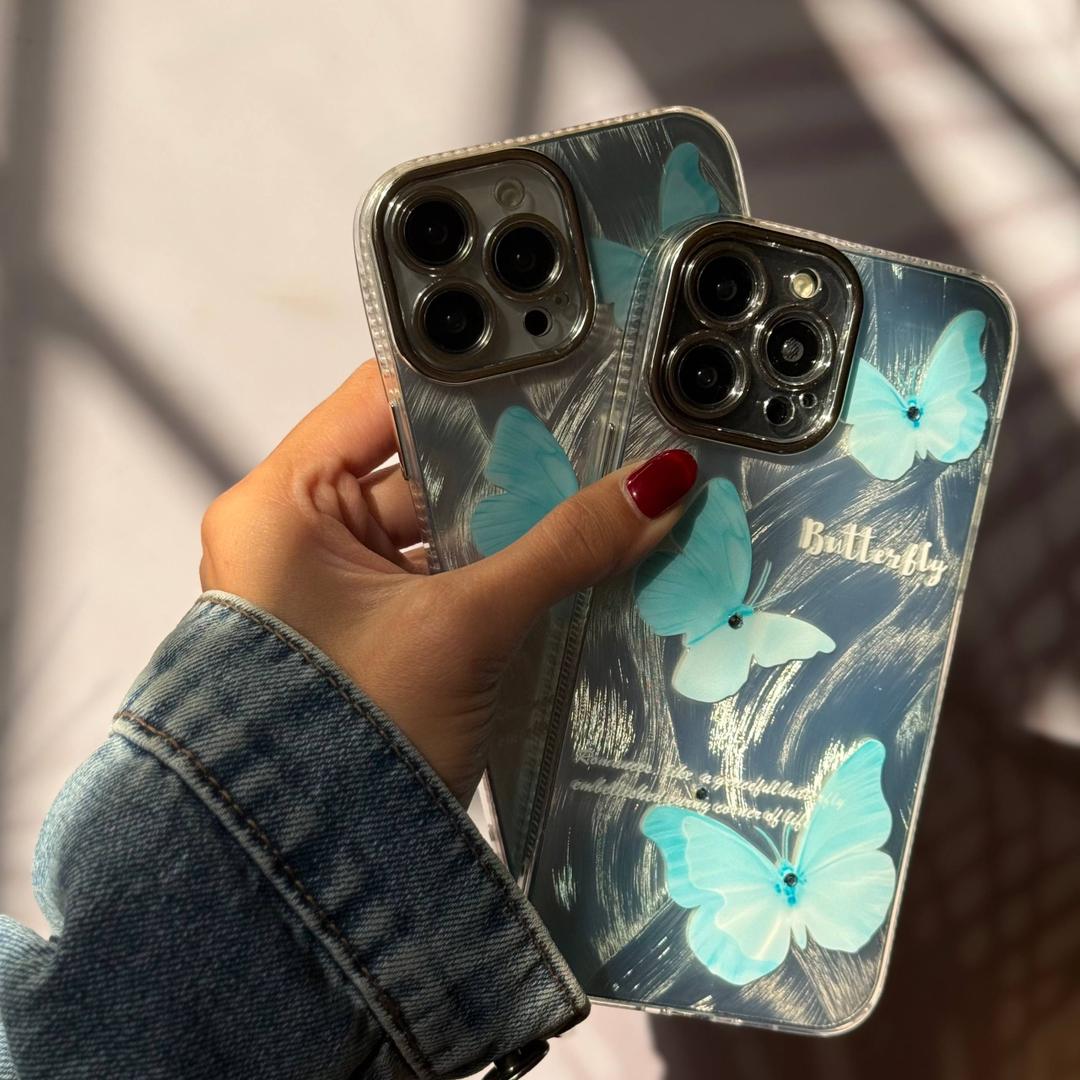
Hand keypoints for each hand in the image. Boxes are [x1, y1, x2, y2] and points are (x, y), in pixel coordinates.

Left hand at [199, 362, 696, 801]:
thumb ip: (565, 547)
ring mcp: (324, 586)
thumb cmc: (355, 736)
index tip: (548, 366)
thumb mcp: (466, 627)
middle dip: (506, 464)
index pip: (380, 399)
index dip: (466, 380)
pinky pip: (434, 576)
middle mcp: (292, 534)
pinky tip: (561, 560)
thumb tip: (662, 483)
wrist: (308, 878)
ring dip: (507, 525)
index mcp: (281, 504)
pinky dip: (490, 571)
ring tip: (594, 497)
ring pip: (434, 527)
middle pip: (417, 468)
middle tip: (592, 438)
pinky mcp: (359, 631)